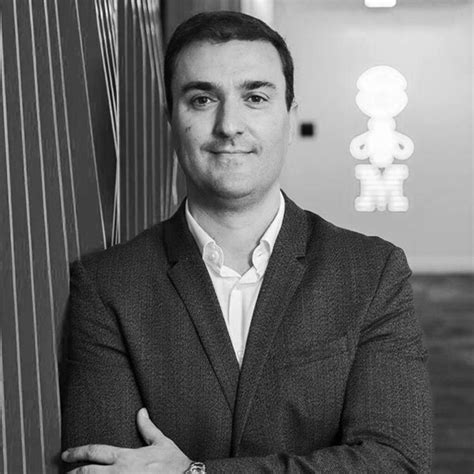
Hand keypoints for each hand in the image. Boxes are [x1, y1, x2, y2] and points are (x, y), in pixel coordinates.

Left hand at [62, 408, 190, 472]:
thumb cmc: (175, 463)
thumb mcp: (162, 442)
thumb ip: (148, 428)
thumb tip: (141, 412)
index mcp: (127, 456)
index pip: (96, 452)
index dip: (78, 452)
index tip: (66, 454)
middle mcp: (121, 473)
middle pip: (88, 472)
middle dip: (72, 473)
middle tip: (64, 472)